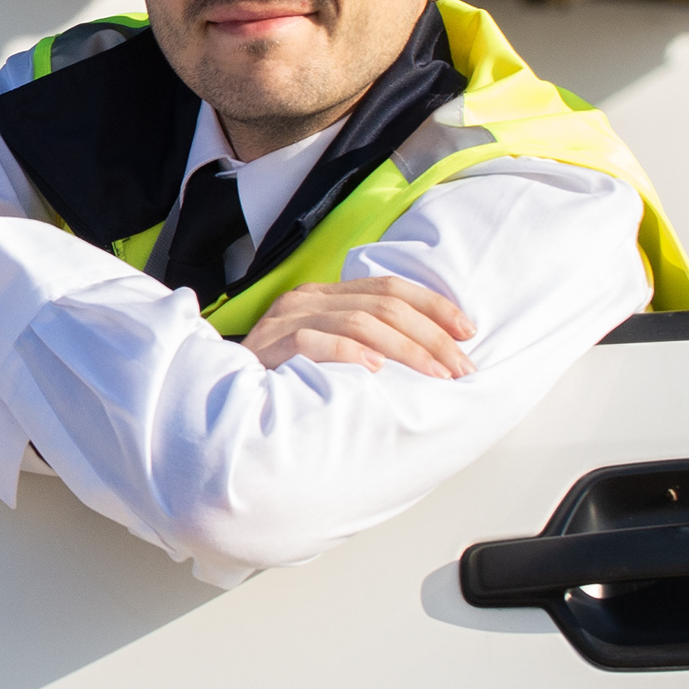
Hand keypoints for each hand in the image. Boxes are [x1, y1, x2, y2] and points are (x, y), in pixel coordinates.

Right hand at [239, 274, 475, 378]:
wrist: (220, 401)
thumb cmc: (282, 382)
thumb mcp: (327, 353)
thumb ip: (365, 343)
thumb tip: (429, 356)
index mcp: (323, 295)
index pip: (388, 286)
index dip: (433, 306)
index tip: (468, 332)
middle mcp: (306, 300)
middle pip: (382, 304)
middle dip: (430, 335)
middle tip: (460, 367)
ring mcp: (286, 322)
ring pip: (359, 320)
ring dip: (405, 349)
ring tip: (434, 374)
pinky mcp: (270, 347)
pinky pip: (314, 342)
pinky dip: (349, 353)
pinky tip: (375, 370)